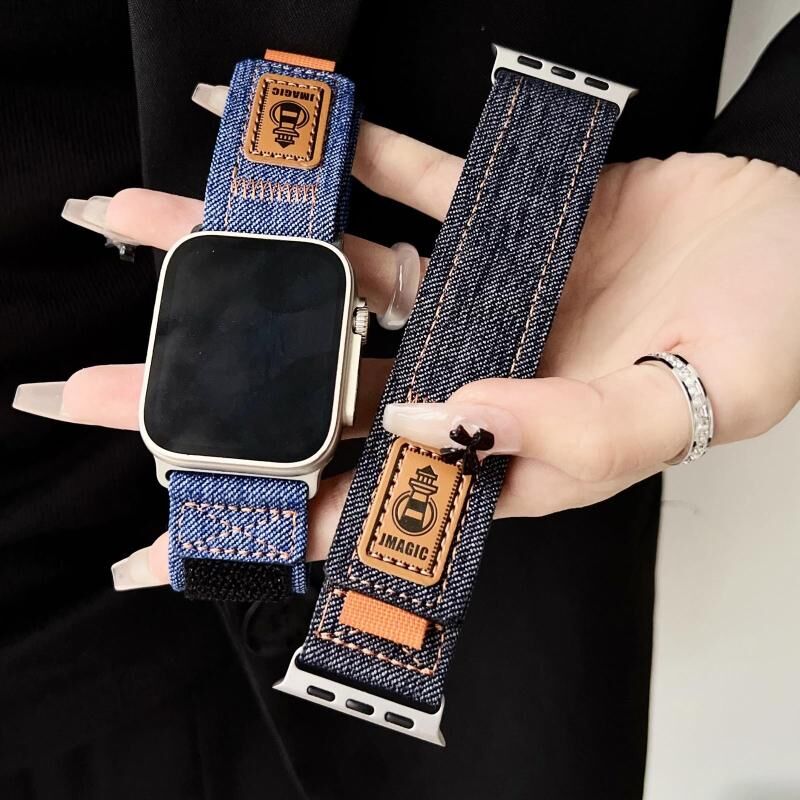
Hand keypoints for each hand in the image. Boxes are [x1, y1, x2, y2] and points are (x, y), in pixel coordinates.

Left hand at [14, 123, 799, 587]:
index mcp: (503, 450)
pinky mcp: (489, 221)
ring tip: (141, 231)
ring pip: (336, 281)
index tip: (170, 541)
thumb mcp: (671, 412)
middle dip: (210, 394)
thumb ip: (556, 434)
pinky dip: (348, 154)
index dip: (272, 526)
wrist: (792, 245)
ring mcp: (470, 296)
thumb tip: (429, 423)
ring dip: (245, 257)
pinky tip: (273, 135)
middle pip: (317, 395)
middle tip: (96, 391)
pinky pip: (404, 180)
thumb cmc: (757, 344)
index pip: (367, 503)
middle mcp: (467, 379)